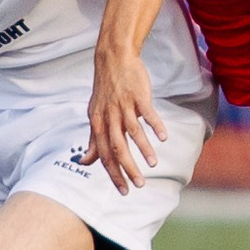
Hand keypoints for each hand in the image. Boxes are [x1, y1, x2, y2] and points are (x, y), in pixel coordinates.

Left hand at [85, 44, 166, 193]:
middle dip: (128, 169)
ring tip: (153, 165)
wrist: (113, 59)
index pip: (105, 155)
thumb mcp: (95, 116)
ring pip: (133, 132)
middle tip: (139, 185)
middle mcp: (109, 117)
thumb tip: (85, 162)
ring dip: (144, 150)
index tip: (123, 191)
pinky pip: (147, 113)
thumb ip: (93, 140)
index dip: (113, 174)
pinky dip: (155, 126)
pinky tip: (164, 138)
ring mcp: (124, 106)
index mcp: (99, 124)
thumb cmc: (105, 91)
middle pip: (117, 148)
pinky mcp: (138, 95)